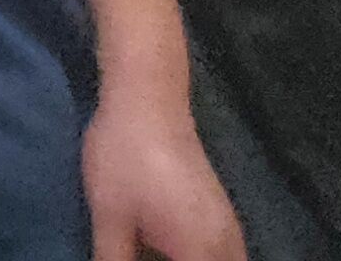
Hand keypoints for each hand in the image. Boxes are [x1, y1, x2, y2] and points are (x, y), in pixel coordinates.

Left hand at [83, 82, 243, 260]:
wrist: (147, 96)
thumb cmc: (125, 156)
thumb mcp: (111, 219)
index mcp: (203, 253)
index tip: (138, 260)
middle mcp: (228, 246)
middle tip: (140, 256)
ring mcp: (229, 229)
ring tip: (146, 253)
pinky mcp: (220, 215)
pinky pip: (221, 256)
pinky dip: (199, 260)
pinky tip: (166, 252)